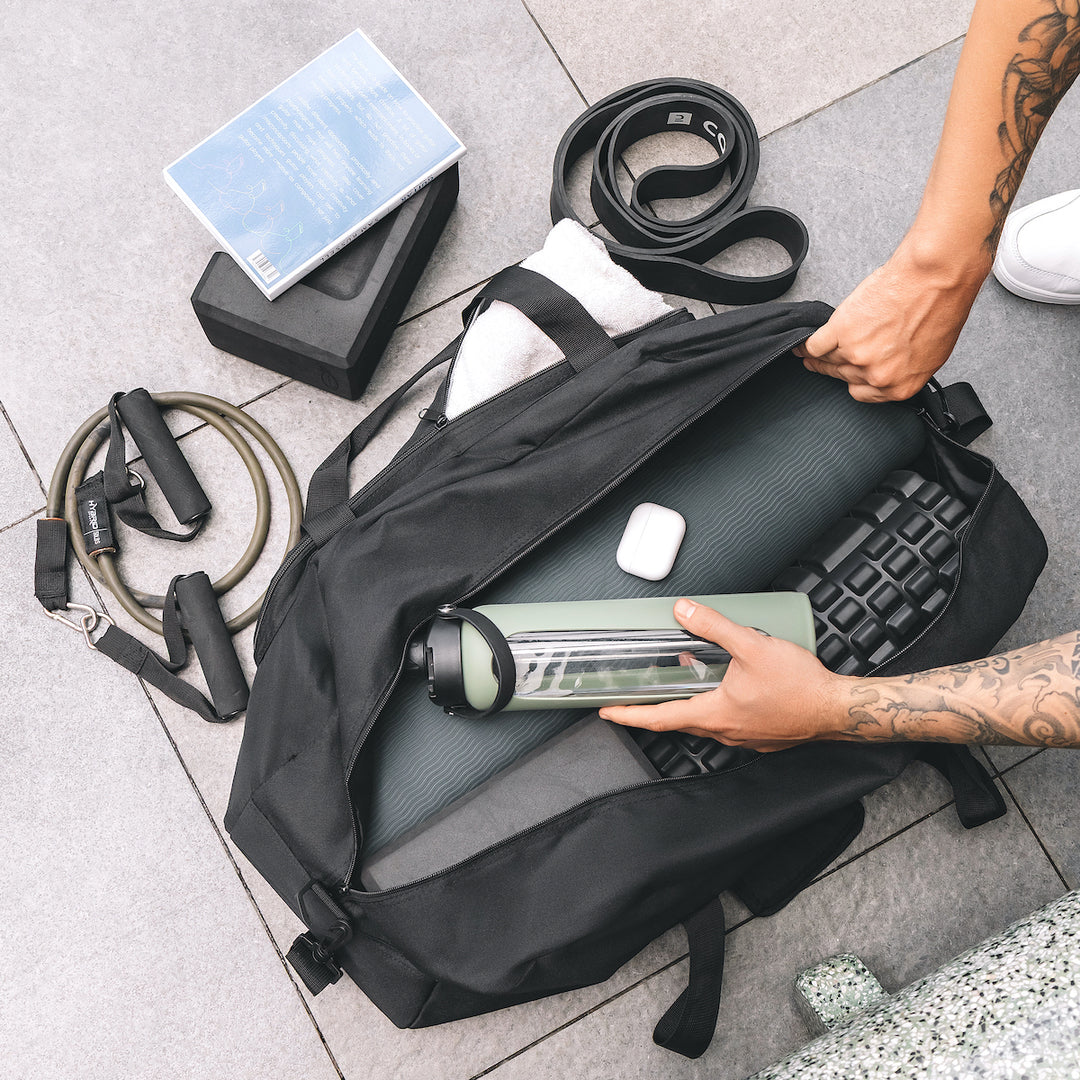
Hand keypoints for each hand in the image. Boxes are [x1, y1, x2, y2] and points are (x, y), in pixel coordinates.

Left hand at [599, 598, 851, 751]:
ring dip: (690, 702)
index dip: (629, 715)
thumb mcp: (751, 646)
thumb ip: (714, 627)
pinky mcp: (762, 735)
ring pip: (706, 721)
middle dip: (655, 709)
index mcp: (715, 713)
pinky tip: (726, 686)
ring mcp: (744, 737)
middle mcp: (726, 731)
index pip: (659, 718)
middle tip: (635, 698)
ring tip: (686, 677)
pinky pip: (729, 722)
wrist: (838, 709)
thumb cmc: (800, 685)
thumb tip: (684, 611)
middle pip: (679, 722)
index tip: (608, 712)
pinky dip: (717, 705)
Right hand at [792, 238, 987, 402]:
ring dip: (817, 357)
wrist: (935, 277)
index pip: (863, 393)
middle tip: (822, 363)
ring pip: (828, 360)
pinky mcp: (841, 331)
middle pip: (844, 376)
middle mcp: (877, 375)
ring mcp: (856, 354)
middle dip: (834, 368)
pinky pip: (816, 345)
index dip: (854, 381)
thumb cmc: (941, 307)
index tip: (846, 375)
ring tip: (809, 353)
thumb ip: (903, 370)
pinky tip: (803, 344)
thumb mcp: (931, 353)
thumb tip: (886, 369)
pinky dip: (807, 345)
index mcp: (900, 386)